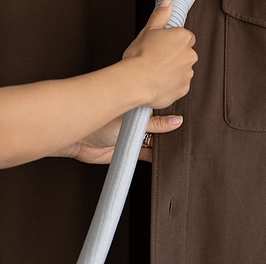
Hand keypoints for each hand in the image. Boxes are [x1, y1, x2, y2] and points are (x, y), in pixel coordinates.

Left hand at [57, 113, 183, 164]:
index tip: (187, 119)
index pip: (159, 111)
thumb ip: (155, 123)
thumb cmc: (99, 121)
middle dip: (170, 132)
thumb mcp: (132, 121)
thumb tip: (176, 121)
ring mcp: (133, 136)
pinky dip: (154, 157)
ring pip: (155, 141)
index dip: (172, 115)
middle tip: (184, 136)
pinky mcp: (129, 152)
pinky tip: (162, 158)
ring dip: (163, 145)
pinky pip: (147, 155)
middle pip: (159, 127)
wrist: (79, 139)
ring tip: (176, 148)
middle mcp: (137, 121)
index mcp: (137, 107)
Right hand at [122, 0, 197, 108]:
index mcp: (183, 38)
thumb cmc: (140, 57)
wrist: (135, 81)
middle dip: (173, 54)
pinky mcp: (182, 89)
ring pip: (182, 69)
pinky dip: (170, 83)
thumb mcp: (148, 30)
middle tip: (156, 55)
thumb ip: (160, 15)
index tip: (162, 43)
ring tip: (155, 69)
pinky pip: (178, 84)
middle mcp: (189, 55)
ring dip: (172, 69)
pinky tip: (157, 80)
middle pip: (184, 52)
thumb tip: (167, 4)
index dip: (171, 39)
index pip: (185, 36)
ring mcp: (187, 73)